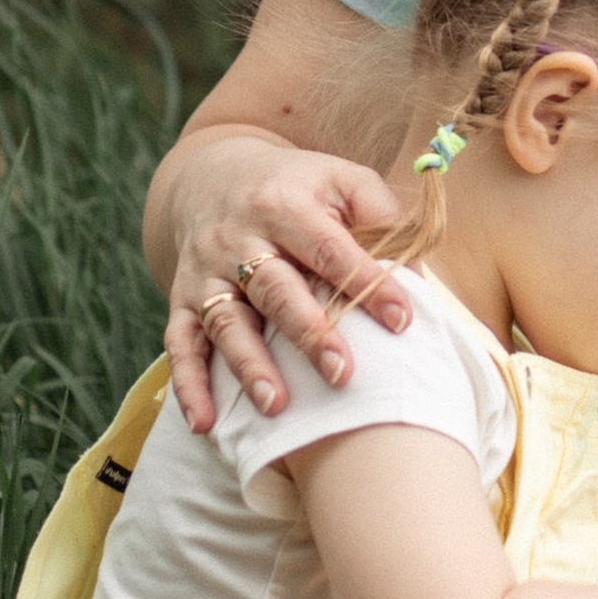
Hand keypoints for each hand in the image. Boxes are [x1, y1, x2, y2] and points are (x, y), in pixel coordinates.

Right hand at [164, 139, 412, 430]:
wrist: (210, 175)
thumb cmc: (294, 187)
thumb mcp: (339, 178)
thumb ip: (380, 213)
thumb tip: (417, 272)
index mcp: (284, 204)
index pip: (330, 249)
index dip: (366, 284)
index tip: (402, 321)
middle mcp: (240, 237)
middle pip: (275, 288)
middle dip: (308, 333)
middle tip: (342, 374)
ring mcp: (207, 271)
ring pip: (227, 320)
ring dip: (249, 365)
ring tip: (277, 405)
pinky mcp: (182, 297)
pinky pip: (180, 343)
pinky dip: (188, 384)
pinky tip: (204, 423)